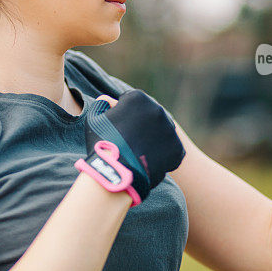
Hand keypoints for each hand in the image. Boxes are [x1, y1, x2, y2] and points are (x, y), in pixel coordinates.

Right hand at [76, 90, 184, 205]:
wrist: (115, 172)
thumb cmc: (102, 144)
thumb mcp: (94, 119)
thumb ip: (102, 104)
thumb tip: (107, 100)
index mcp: (138, 98)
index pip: (133, 103)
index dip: (125, 115)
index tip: (120, 127)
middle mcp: (157, 109)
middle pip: (150, 116)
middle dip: (142, 126)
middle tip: (131, 142)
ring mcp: (169, 129)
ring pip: (162, 132)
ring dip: (154, 139)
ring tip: (140, 153)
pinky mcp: (177, 148)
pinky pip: (171, 150)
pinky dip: (163, 155)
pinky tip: (149, 161)